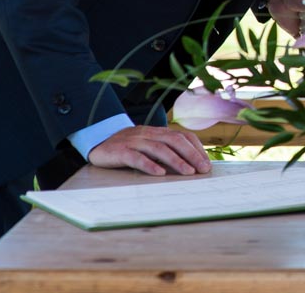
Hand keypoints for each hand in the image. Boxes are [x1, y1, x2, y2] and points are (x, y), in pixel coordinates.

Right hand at [87, 125, 211, 175]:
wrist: (97, 141)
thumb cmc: (129, 146)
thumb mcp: (149, 144)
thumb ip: (165, 150)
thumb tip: (189, 165)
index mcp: (158, 131)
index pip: (183, 136)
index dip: (196, 148)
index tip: (207, 163)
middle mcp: (149, 134)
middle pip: (175, 141)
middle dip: (192, 155)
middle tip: (203, 170)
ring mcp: (135, 141)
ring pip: (159, 148)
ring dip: (176, 160)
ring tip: (188, 173)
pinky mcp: (121, 151)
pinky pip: (137, 157)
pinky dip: (149, 165)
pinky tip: (160, 173)